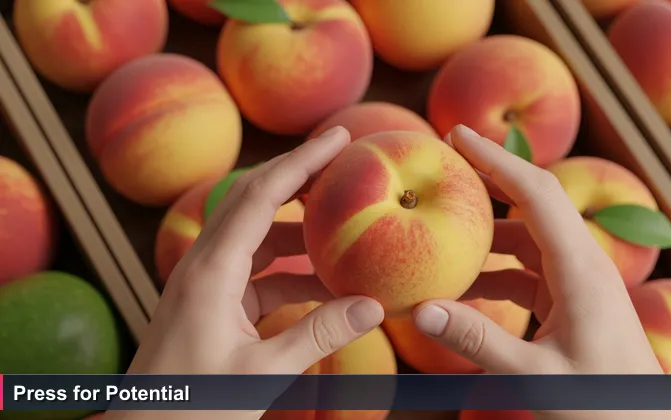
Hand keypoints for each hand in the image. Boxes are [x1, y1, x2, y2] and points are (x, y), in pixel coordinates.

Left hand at [104, 127, 384, 419]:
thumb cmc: (192, 406)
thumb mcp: (261, 373)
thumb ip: (318, 336)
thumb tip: (374, 306)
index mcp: (211, 271)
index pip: (259, 195)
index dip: (301, 161)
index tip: (338, 138)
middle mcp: (204, 265)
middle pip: (252, 200)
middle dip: (299, 178)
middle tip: (344, 163)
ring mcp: (207, 283)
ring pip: (256, 236)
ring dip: (299, 230)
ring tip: (343, 228)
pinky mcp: (213, 304)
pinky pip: (257, 273)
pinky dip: (292, 273)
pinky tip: (325, 288)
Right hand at [411, 125, 670, 419]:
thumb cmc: (601, 404)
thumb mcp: (535, 376)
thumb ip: (477, 340)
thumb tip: (419, 309)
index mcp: (581, 269)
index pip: (536, 194)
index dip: (496, 159)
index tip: (457, 135)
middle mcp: (583, 264)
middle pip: (534, 204)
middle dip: (490, 179)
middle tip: (446, 161)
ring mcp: (579, 282)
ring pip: (528, 239)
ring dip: (487, 234)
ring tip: (442, 231)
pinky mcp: (572, 301)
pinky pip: (528, 270)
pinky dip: (495, 271)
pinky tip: (463, 287)